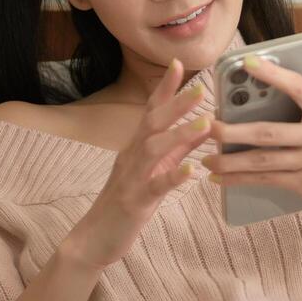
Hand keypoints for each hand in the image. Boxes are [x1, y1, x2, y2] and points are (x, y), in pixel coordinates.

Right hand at [62, 58, 212, 270]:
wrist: (96, 238)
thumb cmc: (128, 200)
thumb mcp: (156, 169)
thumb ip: (177, 148)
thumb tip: (203, 125)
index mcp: (137, 146)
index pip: (151, 110)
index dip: (164, 87)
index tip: (178, 63)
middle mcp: (132, 156)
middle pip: (153, 123)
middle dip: (176, 103)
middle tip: (201, 88)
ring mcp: (132, 178)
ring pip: (153, 150)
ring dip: (179, 134)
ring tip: (205, 123)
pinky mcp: (135, 202)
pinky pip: (156, 187)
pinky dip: (174, 177)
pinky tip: (192, 171)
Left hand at [202, 50, 301, 220]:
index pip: (298, 87)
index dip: (272, 73)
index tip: (245, 62)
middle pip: (269, 132)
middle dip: (233, 129)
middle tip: (207, 125)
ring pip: (263, 160)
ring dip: (231, 159)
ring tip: (205, 155)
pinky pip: (267, 180)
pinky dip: (240, 180)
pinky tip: (220, 177)